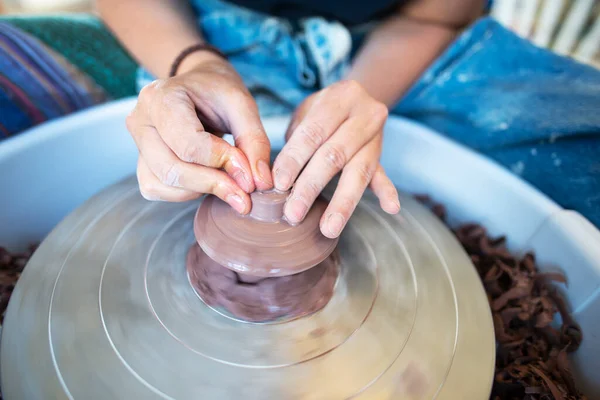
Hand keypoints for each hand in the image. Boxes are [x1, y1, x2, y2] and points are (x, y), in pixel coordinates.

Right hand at [126, 53, 272, 213]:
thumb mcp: (242, 105)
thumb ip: (254, 141)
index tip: (250, 173)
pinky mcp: (142, 163)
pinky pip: (158, 189)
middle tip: (246, 193)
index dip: (222, 163)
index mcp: (161, 97)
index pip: (188, 145)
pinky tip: (209, 179)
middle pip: (173, 168)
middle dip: (214, 184)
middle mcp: (140, 120)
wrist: (197, 86)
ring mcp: (137, 144)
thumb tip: (260, 183)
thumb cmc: (217, 92)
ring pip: (164, 183)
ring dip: (201, 189)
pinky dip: (187, 192)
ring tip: (229, 180)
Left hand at [273, 80, 399, 237]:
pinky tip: (391, 208)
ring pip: (359, 172)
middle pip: (334, 155)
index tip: (278, 184)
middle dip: (311, 187)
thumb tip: (274, 180)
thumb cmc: (322, 111)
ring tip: (329, 228)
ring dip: (343, 203)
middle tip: (293, 214)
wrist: (359, 97)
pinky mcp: (382, 155)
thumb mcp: (306, 113)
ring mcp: (376, 137)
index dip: (294, 159)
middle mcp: (364, 115)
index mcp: (339, 99)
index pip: (313, 133)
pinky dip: (387, 192)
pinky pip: (385, 175)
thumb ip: (295, 141)